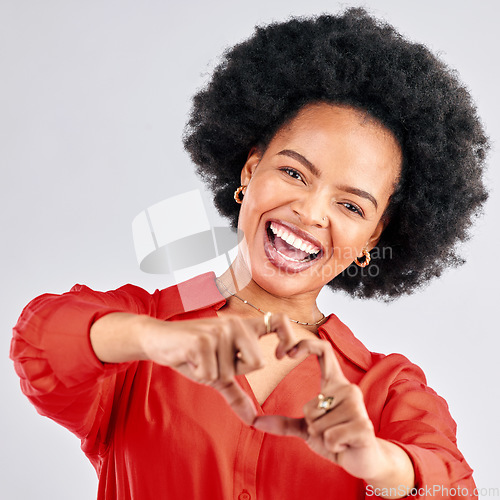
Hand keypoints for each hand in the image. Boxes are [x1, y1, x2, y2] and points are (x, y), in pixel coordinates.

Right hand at [139, 313, 296, 424]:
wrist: (158, 339)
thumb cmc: (190, 355)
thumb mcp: (217, 375)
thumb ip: (237, 394)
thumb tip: (253, 420)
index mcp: (244, 327)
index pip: (278, 321)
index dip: (289, 338)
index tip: (284, 355)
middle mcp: (235, 324)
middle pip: (258, 363)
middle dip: (234, 372)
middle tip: (214, 360)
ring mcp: (219, 330)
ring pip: (230, 372)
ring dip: (211, 374)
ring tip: (198, 357)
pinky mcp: (203, 340)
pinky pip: (211, 374)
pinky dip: (198, 373)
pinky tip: (189, 358)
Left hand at [252, 339, 413, 490]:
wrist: (365, 461)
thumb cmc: (336, 439)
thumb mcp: (307, 429)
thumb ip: (283, 423)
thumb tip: (255, 422)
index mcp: (335, 384)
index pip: (323, 351)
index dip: (304, 345)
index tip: (285, 354)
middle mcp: (348, 389)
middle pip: (310, 405)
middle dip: (311, 426)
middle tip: (328, 431)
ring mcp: (357, 407)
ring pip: (318, 424)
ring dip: (323, 438)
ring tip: (339, 438)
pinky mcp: (363, 426)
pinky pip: (329, 438)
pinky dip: (331, 447)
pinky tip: (345, 445)